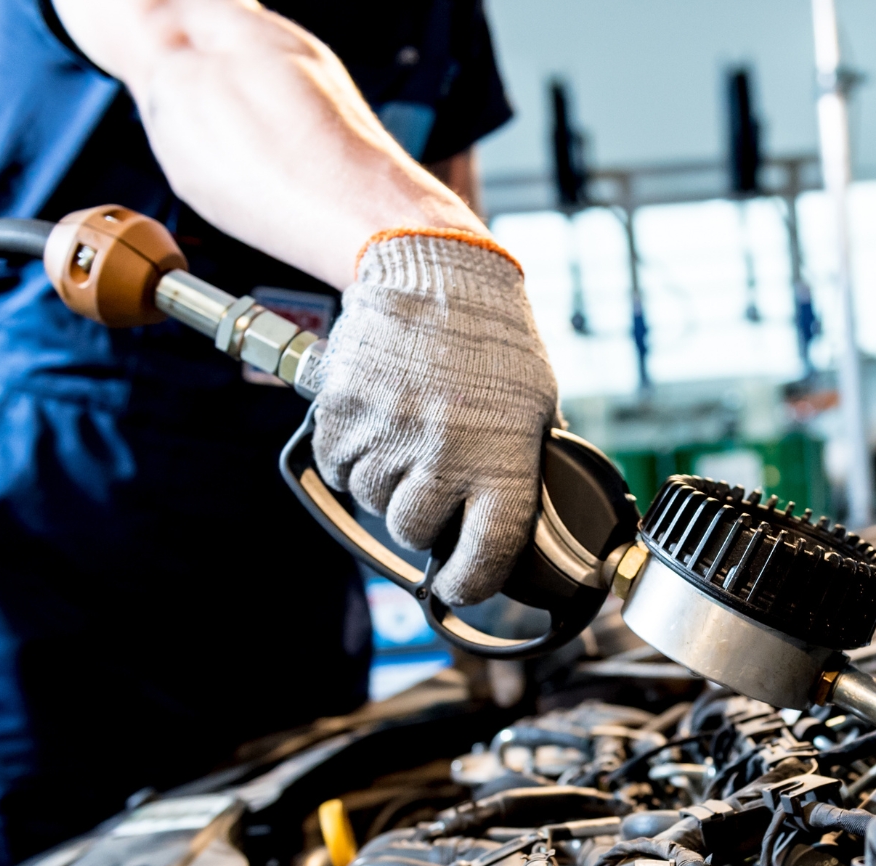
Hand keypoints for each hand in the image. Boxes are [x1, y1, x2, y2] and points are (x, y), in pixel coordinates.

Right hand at [305, 231, 558, 604]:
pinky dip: (351, 457)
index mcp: (501, 461)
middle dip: (423, 517)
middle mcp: (442, 455)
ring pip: (371, 500)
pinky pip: (337, 467)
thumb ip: (520, 471)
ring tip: (408, 437)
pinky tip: (377, 424)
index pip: (483, 558)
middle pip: (414, 531)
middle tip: (433, 482)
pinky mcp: (342, 412)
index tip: (459, 584)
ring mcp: (387, 434)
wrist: (438, 271)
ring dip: (385, 483)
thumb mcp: (538, 409)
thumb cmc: (495, 340)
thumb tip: (513, 526)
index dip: (468, 583)